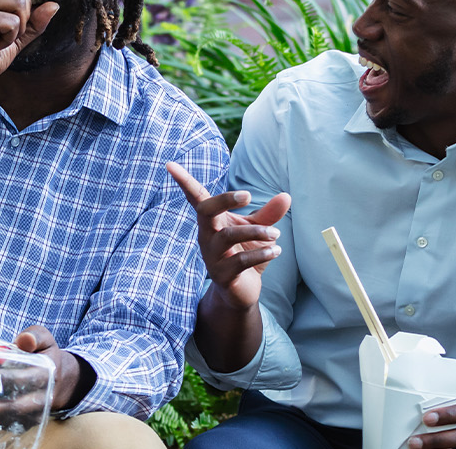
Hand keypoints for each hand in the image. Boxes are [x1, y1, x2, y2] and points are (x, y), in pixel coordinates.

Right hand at [0, 0, 61, 92]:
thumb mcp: (14, 37)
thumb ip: (33, 21)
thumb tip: (55, 5)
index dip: (21, 4)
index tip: (6, 25)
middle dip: (23, 14)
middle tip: (6, 34)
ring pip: (19, 2)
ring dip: (17, 28)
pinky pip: (13, 22)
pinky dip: (10, 39)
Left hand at [0, 326, 80, 426]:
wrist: (59, 378)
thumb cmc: (44, 354)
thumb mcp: (43, 338)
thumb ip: (34, 336)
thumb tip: (23, 340)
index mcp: (47, 374)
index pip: (29, 379)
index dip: (9, 379)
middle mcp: (43, 397)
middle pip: (17, 406)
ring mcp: (35, 413)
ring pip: (8, 418)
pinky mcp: (26, 422)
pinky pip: (6, 424)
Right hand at [166, 163, 290, 309]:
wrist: (241, 291)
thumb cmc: (245, 253)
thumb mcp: (258, 230)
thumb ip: (269, 214)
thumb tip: (286, 196)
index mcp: (212, 221)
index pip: (196, 197)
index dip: (183, 181)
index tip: (169, 164)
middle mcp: (207, 236)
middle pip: (206, 211)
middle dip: (224, 200)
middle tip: (248, 195)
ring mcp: (211, 256)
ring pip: (228, 236)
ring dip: (256, 232)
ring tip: (276, 234)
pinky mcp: (222, 275)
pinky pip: (240, 261)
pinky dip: (261, 253)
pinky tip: (275, 251)